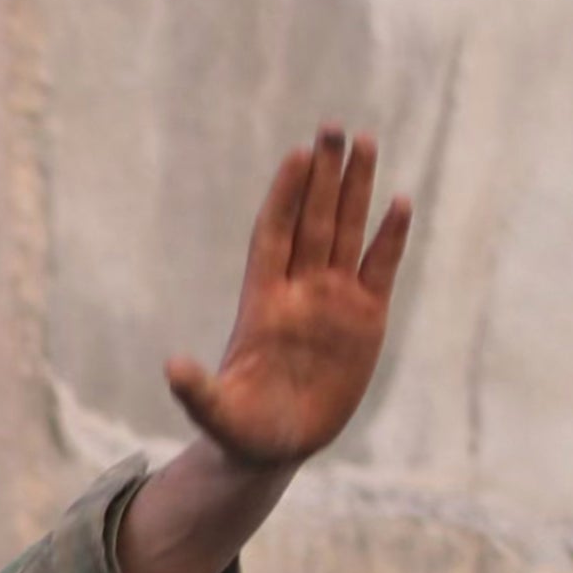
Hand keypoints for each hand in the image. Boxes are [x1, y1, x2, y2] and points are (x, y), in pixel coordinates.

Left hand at [115, 124, 416, 572]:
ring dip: (355, 189)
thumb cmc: (241, 430)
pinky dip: (390, 237)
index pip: (275, 235)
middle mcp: (299, 292)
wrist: (275, 446)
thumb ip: (197, 392)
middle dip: (322, 175)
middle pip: (312, 220)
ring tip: (364, 141)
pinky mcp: (365, 319)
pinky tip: (400, 201)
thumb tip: (172, 368)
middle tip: (333, 126)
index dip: (285, 196)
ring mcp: (333, 301)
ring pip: (345, 231)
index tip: (296, 155)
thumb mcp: (217, 414)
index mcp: (263, 304)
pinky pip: (380, 268)